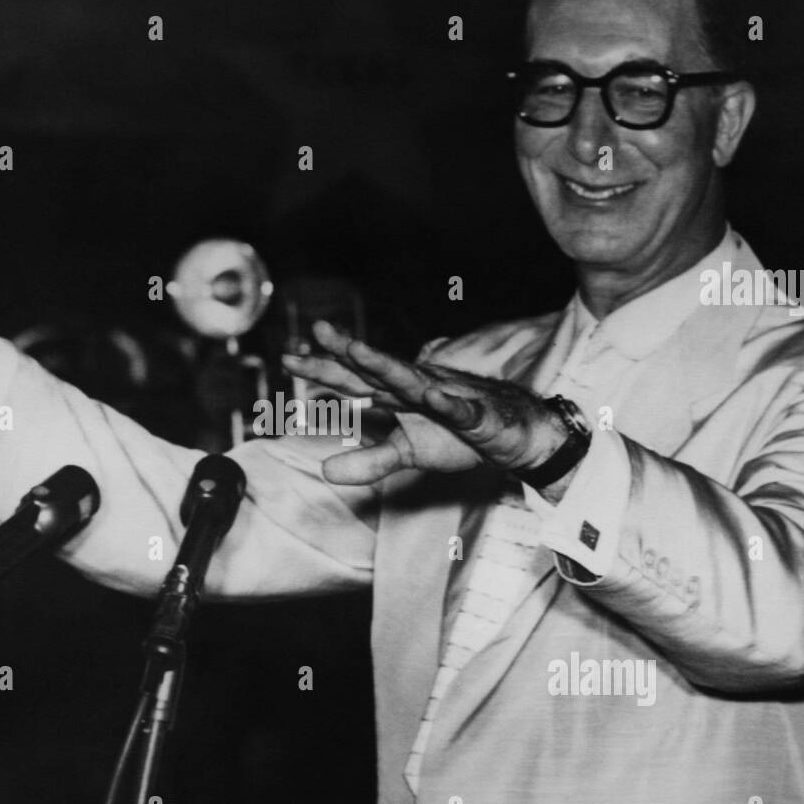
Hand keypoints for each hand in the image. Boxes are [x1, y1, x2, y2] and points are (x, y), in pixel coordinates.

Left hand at [282, 321, 566, 484]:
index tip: (289, 357)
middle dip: (349, 351)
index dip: (324, 367)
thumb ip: (368, 460)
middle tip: (319, 332)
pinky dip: (448, 403)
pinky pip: (460, 410)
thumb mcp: (407, 454)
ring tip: (361, 353)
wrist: (514, 433)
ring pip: (414, 381)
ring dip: (388, 366)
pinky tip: (433, 394)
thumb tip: (324, 471)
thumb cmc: (459, 435)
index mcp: (398, 394)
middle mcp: (418, 387)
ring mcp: (447, 397)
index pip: (355, 378)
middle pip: (377, 369)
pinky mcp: (475, 416)